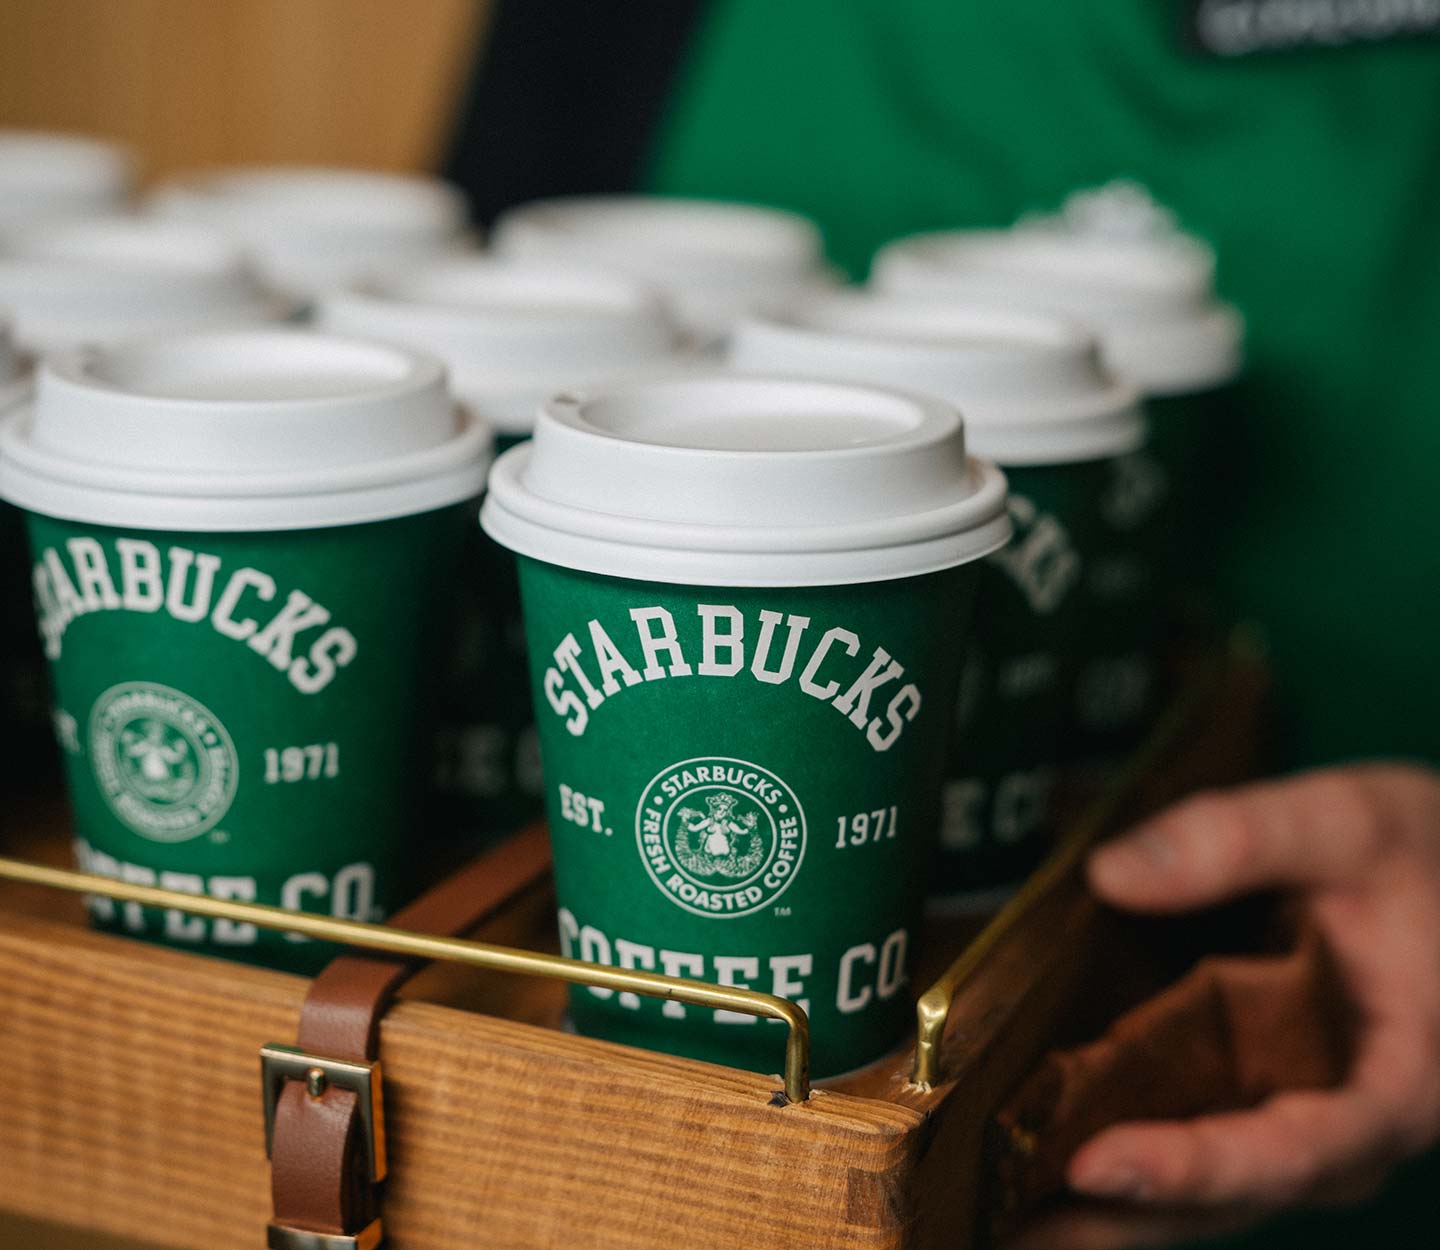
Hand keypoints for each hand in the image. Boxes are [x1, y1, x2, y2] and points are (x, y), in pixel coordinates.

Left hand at [1024, 765, 1439, 1246]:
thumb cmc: (1423, 853)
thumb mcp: (1348, 821)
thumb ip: (1239, 838)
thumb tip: (1112, 873)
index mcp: (1394, 1080)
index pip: (1291, 1147)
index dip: (1193, 1163)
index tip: (1094, 1163)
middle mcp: (1348, 1131)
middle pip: (1227, 1194)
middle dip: (1114, 1215)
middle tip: (997, 1229)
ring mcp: (1307, 1130)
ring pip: (1204, 1196)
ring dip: (1104, 1216)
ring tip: (992, 1226)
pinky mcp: (1267, 1106)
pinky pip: (1195, 1156)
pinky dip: (1121, 1175)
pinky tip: (1032, 1170)